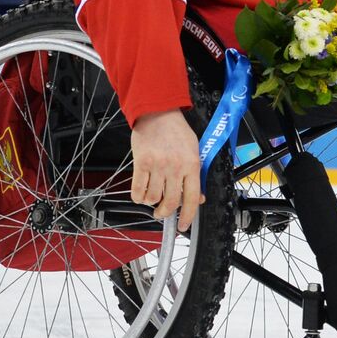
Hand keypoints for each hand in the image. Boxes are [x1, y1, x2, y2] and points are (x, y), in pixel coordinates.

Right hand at [130, 109, 203, 232]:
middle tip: (162, 213)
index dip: (188, 216)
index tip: (183, 226)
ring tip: (151, 199)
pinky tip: (140, 195)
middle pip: (171, 201)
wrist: (158, 112)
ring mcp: (157, 166)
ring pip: (153, 198)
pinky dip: (138, 197)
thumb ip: (196, 175)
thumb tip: (199, 198)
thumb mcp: (194, 150)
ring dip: (151, 203)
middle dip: (165, 213)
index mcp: (192, 165)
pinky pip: (137, 189)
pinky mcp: (141, 163)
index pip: (192, 198)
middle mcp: (175, 167)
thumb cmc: (177, 131)